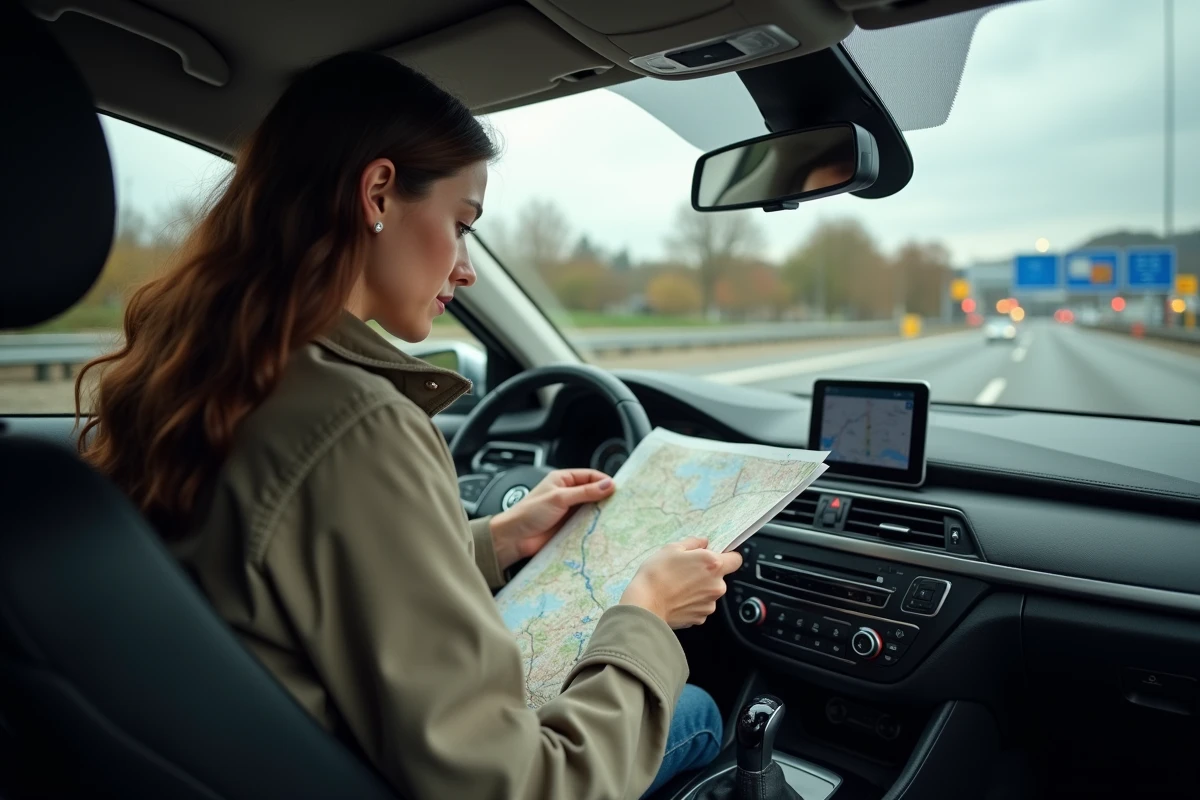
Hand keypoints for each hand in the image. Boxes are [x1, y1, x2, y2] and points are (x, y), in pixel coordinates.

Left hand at [490, 469, 615, 570]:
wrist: (514, 538)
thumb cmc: (530, 513)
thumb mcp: (559, 498)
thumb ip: (585, 492)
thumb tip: (608, 485)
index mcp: (563, 480)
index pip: (590, 476)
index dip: (604, 481)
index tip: (618, 490)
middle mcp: (567, 494)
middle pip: (593, 493)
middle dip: (605, 498)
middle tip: (621, 505)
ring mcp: (569, 511)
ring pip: (592, 509)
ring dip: (601, 513)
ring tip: (616, 517)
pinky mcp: (570, 527)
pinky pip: (587, 524)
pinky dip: (595, 526)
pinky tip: (604, 529)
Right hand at [620, 537, 741, 628]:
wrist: (645, 605)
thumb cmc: (657, 574)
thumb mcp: (672, 548)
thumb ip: (693, 543)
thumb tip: (703, 542)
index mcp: (713, 564)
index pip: (736, 559)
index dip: (727, 556)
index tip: (716, 556)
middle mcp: (716, 585)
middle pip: (720, 577)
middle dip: (707, 574)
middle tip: (686, 571)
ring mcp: (710, 604)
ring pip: (709, 592)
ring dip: (699, 589)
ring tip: (678, 586)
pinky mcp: (700, 618)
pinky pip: (700, 606)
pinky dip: (692, 603)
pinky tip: (677, 598)